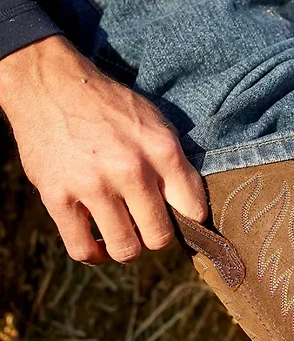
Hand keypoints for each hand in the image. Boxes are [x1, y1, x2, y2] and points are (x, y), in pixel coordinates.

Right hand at [0, 35, 206, 263]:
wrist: (53, 86)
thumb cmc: (109, 106)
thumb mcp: (154, 123)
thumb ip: (174, 163)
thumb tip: (191, 208)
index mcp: (161, 150)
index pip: (193, 208)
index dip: (189, 220)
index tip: (180, 219)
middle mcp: (130, 170)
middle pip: (159, 236)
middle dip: (156, 237)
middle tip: (146, 226)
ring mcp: (92, 185)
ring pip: (124, 248)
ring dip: (126, 247)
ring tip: (122, 234)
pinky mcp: (57, 196)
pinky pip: (82, 248)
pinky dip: (93, 254)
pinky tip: (97, 243)